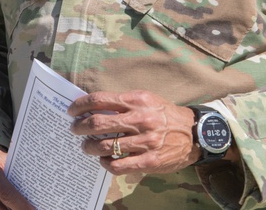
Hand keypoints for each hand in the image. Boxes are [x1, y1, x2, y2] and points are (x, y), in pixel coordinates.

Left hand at [68, 90, 199, 175]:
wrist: (194, 133)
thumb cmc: (164, 114)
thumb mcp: (146, 99)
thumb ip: (122, 102)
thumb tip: (92, 106)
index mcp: (137, 100)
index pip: (100, 100)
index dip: (80, 106)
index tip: (71, 111)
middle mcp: (140, 119)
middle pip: (98, 123)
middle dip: (79, 127)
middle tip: (74, 129)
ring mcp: (145, 142)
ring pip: (105, 146)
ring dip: (89, 147)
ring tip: (86, 147)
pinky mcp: (149, 161)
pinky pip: (118, 165)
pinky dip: (105, 163)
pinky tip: (103, 160)